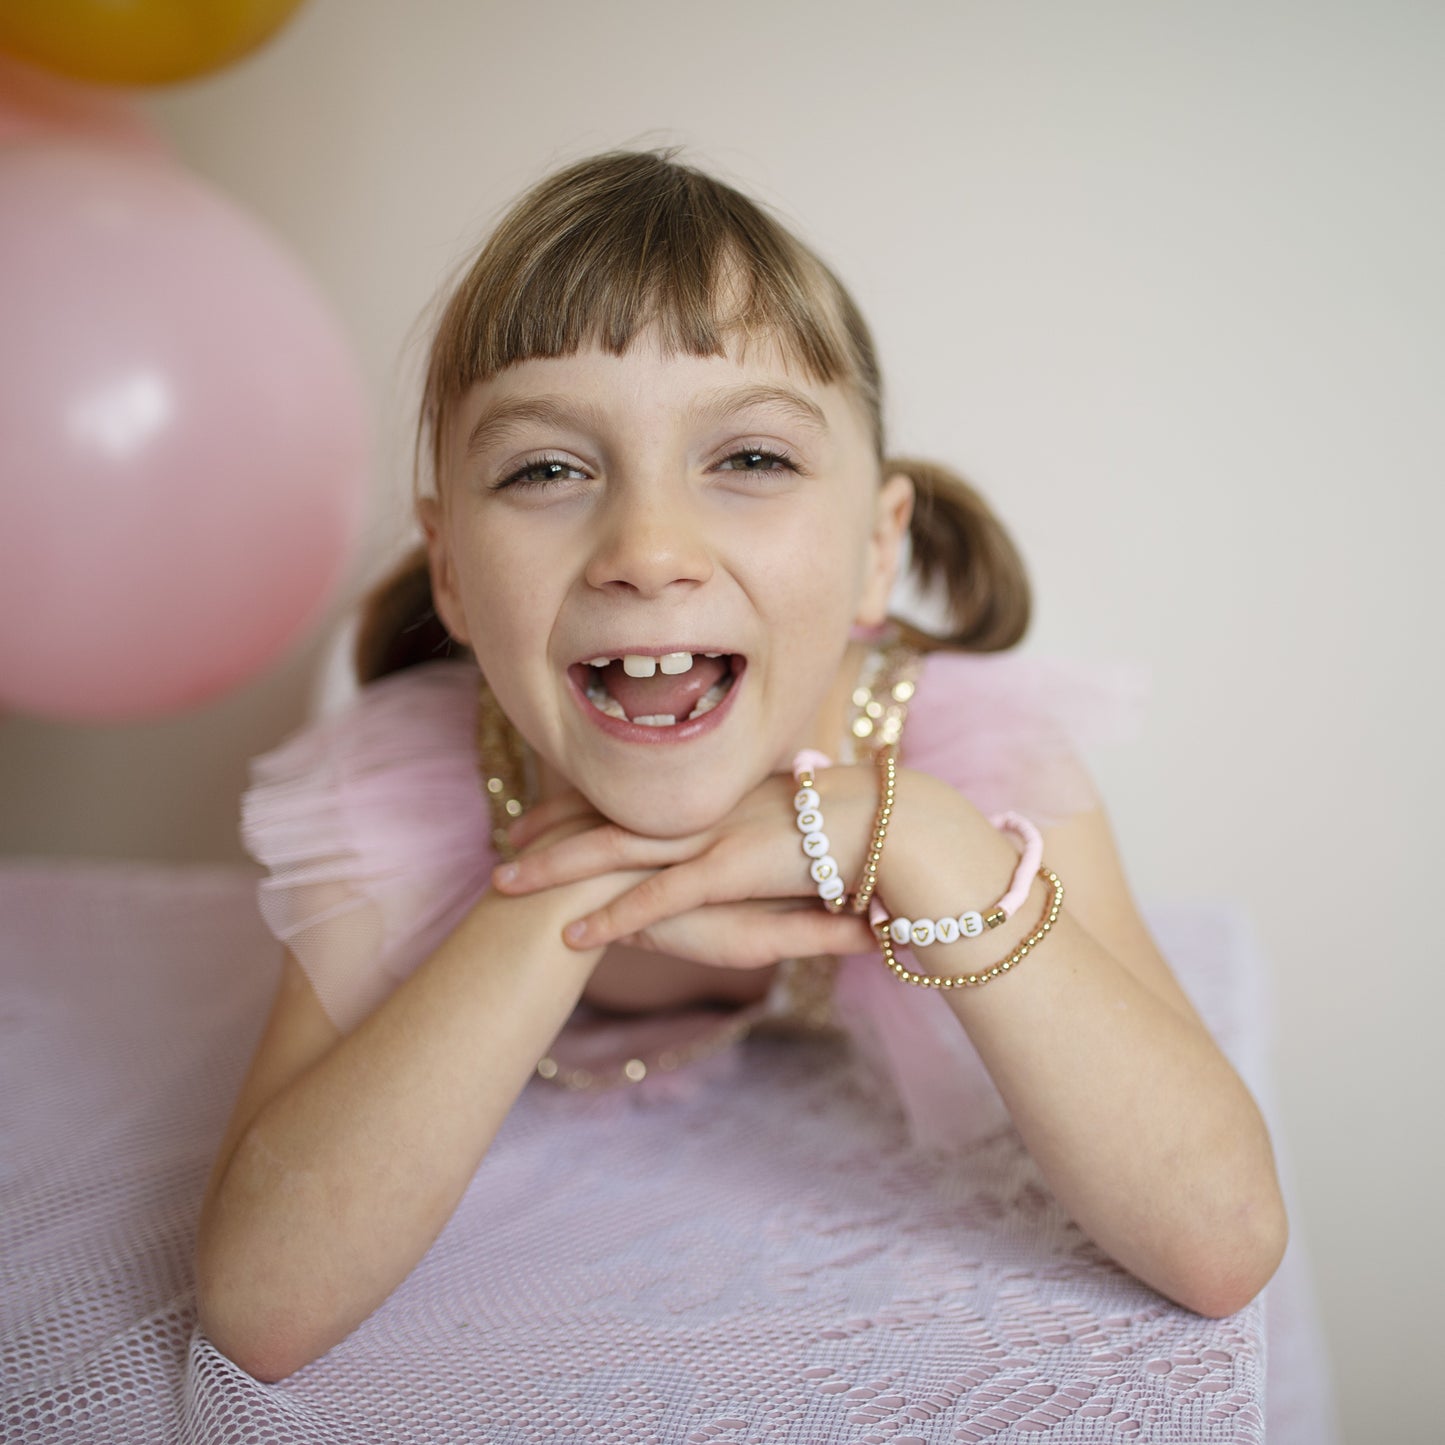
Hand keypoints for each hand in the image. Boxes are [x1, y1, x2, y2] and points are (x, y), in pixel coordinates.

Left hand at [494, 769, 880, 958]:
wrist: (898, 822)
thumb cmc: (855, 825)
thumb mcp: (792, 827)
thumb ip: (757, 834)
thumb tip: (738, 844)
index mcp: (716, 795)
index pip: (634, 793)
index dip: (583, 801)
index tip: (543, 810)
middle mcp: (705, 807)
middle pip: (609, 814)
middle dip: (550, 828)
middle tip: (505, 843)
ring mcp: (714, 833)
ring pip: (613, 848)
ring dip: (555, 868)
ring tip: (503, 883)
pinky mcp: (731, 866)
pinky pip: (659, 896)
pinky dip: (613, 915)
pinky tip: (572, 934)